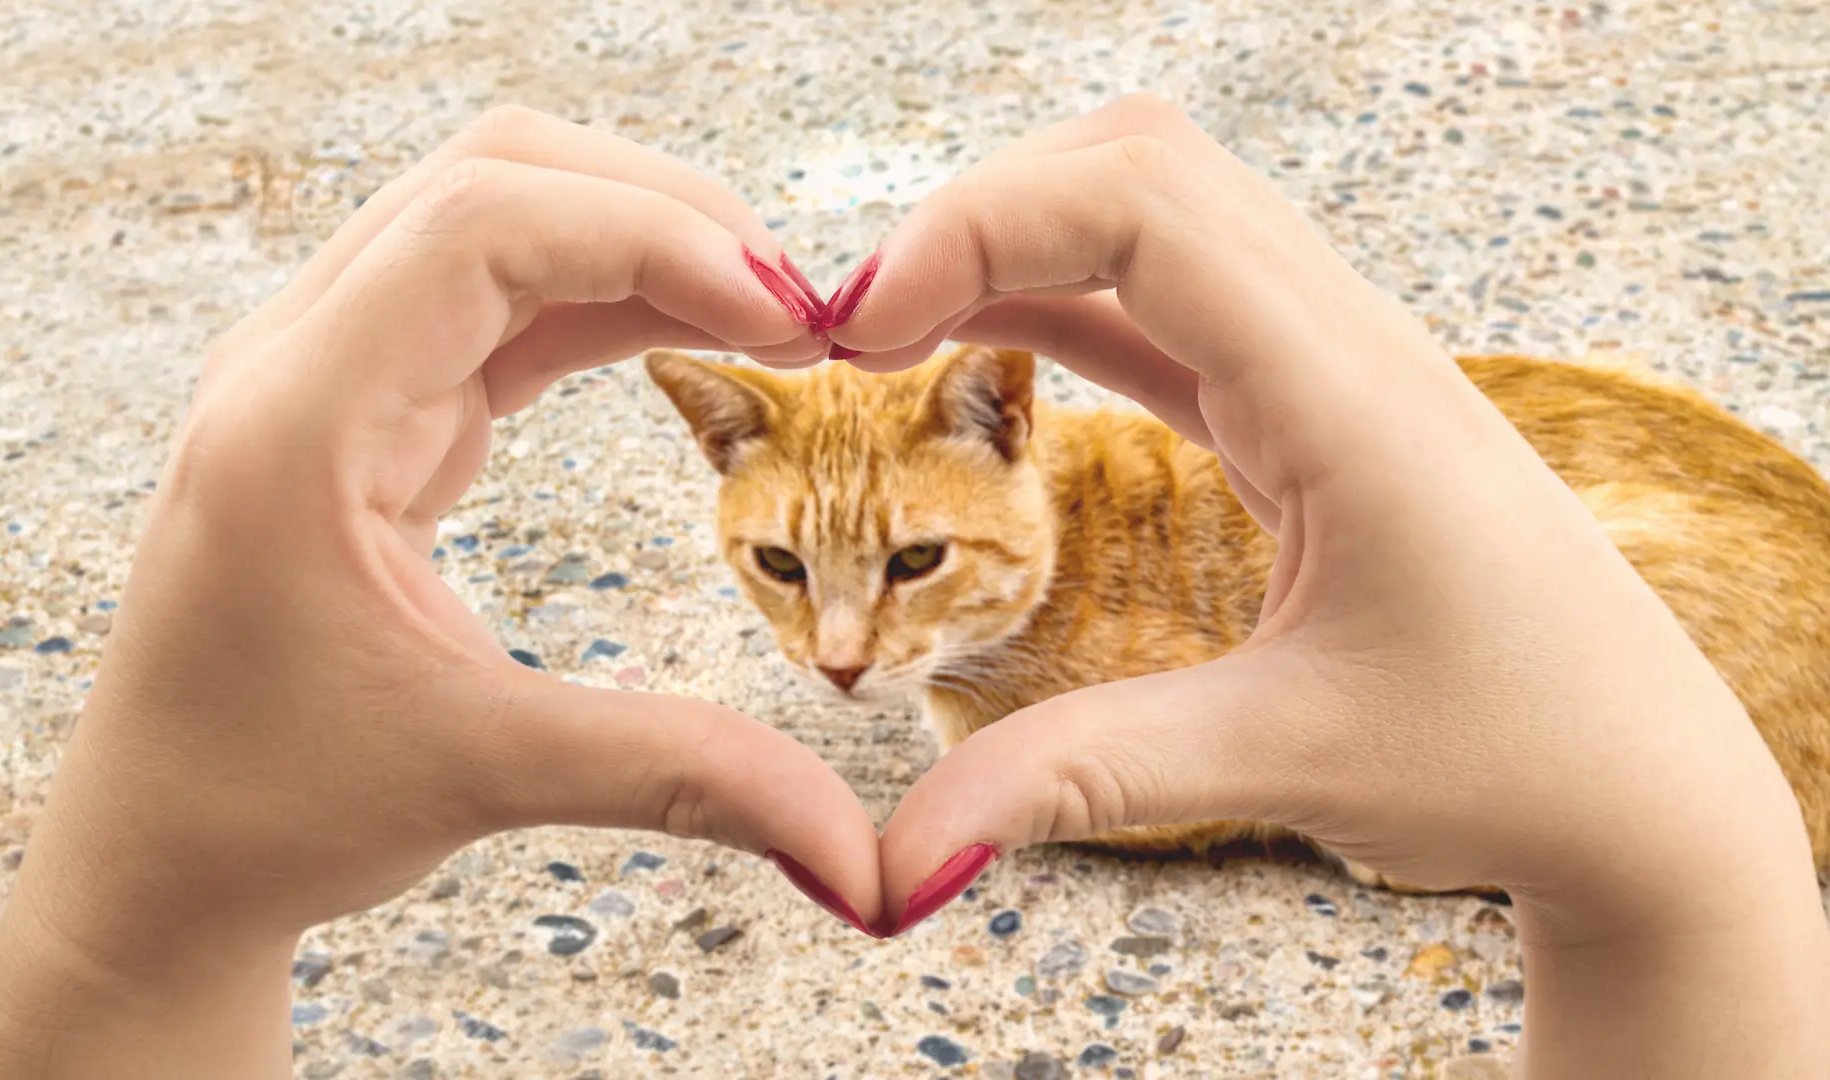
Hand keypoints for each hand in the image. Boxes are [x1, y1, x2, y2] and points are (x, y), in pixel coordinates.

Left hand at [0, 107, 880, 1078]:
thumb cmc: (269, 807)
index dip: (651, 239)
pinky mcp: (365, 407)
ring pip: (496, 221)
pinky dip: (606, 301)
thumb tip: (860, 855)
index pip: (480, 228)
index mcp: (296, 421)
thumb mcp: (485, 776)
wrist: (161, 852)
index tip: (783, 319)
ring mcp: (326, 373)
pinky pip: (497, 300)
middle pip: (492, 180)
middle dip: (661, 216)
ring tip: (768, 320)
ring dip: (638, 245)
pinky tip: (692, 339)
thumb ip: (682, 778)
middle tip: (797, 309)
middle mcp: (298, 364)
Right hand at [825, 96, 1829, 1076]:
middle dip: (979, 214)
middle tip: (856, 324)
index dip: (980, 226)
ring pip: (1155, 214)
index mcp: (1350, 395)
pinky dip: (1058, 301)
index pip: (1146, 206)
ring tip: (891, 331)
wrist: (1637, 782)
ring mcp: (1331, 366)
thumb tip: (897, 855)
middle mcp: (1345, 344)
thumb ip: (1084, 780)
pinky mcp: (1309, 409)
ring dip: (1016, 244)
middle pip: (1142, 167)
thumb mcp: (1288, 762)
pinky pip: (1166, 304)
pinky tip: (980, 348)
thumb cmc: (1512, 759)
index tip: (860, 324)